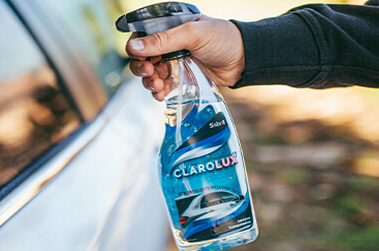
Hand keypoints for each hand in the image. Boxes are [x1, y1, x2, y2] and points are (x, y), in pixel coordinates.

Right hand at [127, 16, 244, 100]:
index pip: (142, 36)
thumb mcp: (192, 34)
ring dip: (149, 81)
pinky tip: (161, 94)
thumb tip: (133, 46)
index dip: (136, 47)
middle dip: (141, 67)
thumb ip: (163, 40)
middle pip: (143, 57)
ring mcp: (175, 62)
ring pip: (151, 74)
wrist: (244, 59)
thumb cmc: (222, 38)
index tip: (139, 57)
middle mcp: (169, 45)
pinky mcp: (182, 78)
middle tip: (148, 72)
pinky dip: (159, 91)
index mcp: (169, 28)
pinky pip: (164, 86)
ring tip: (157, 86)